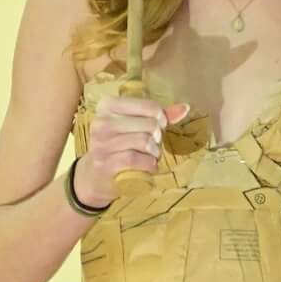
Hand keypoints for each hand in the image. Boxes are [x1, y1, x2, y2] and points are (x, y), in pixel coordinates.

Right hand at [72, 89, 191, 207]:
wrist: (95, 176)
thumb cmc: (119, 147)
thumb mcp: (134, 126)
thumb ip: (157, 116)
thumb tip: (185, 108)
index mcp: (107, 106)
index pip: (146, 105)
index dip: (160, 116)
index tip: (160, 125)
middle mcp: (101, 122)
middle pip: (148, 124)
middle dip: (158, 136)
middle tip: (154, 144)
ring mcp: (101, 144)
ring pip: (143, 141)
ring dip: (154, 151)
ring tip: (151, 155)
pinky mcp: (105, 163)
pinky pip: (136, 159)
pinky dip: (149, 164)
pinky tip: (149, 166)